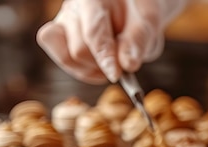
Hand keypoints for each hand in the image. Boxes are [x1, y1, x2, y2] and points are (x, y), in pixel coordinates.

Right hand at [37, 0, 164, 83]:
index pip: (94, 33)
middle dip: (102, 65)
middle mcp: (73, 9)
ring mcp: (63, 23)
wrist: (133, 12)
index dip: (105, 58)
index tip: (115, 76)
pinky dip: (82, 71)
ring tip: (112, 66)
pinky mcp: (60, 37)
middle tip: (123, 65)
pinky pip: (63, 59)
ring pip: (67, 58)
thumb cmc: (139, 14)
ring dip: (91, 71)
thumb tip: (127, 65)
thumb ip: (138, 40)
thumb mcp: (148, 22)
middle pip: (79, 50)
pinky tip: (99, 69)